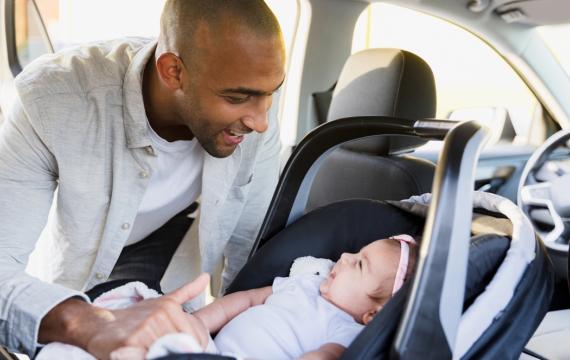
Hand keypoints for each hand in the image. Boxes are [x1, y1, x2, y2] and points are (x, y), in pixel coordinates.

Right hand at [85, 273, 209, 359]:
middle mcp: (159, 316)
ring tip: (151, 350)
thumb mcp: (164, 300)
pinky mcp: (129, 344)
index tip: (182, 348)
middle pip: (182, 346)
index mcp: (170, 307)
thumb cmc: (133, 316)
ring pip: (166, 352)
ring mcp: (144, 330)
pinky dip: (147, 357)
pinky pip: (148, 357)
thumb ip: (187, 292)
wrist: (98, 323)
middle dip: (176, 351)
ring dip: (161, 354)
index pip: (196, 337)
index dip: (192, 347)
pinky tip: (143, 353)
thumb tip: (206, 277)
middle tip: (164, 349)